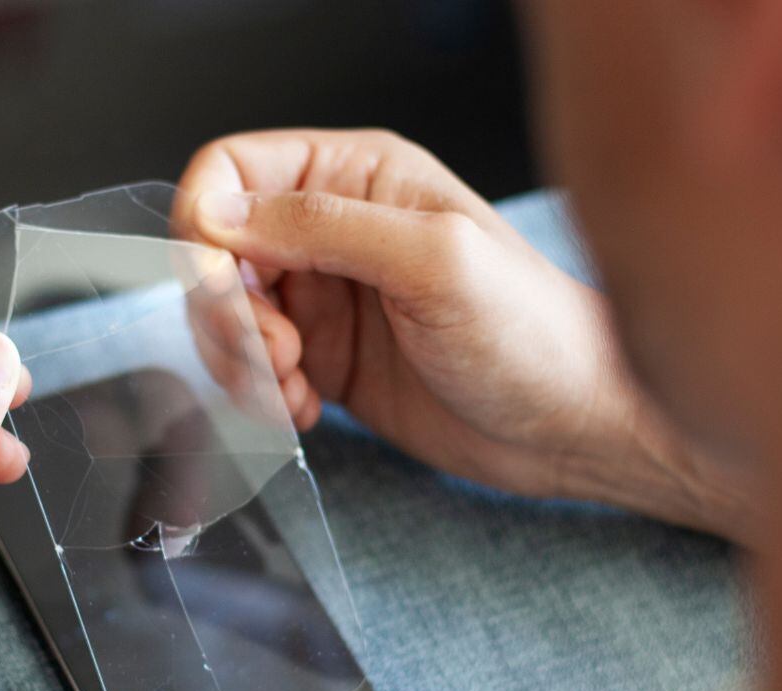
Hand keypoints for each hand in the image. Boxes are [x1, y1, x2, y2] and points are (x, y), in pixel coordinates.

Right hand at [176, 128, 746, 536]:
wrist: (575, 428)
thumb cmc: (535, 336)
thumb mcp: (433, 261)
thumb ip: (323, 227)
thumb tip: (222, 213)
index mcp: (361, 176)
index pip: (233, 170)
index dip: (205, 224)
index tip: (222, 282)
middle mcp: (335, 231)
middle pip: (215, 252)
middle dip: (227, 310)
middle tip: (276, 352)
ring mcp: (328, 299)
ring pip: (226, 317)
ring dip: (240, 360)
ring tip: (294, 387)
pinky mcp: (327, 361)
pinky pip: (252, 371)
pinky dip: (260, 395)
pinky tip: (305, 410)